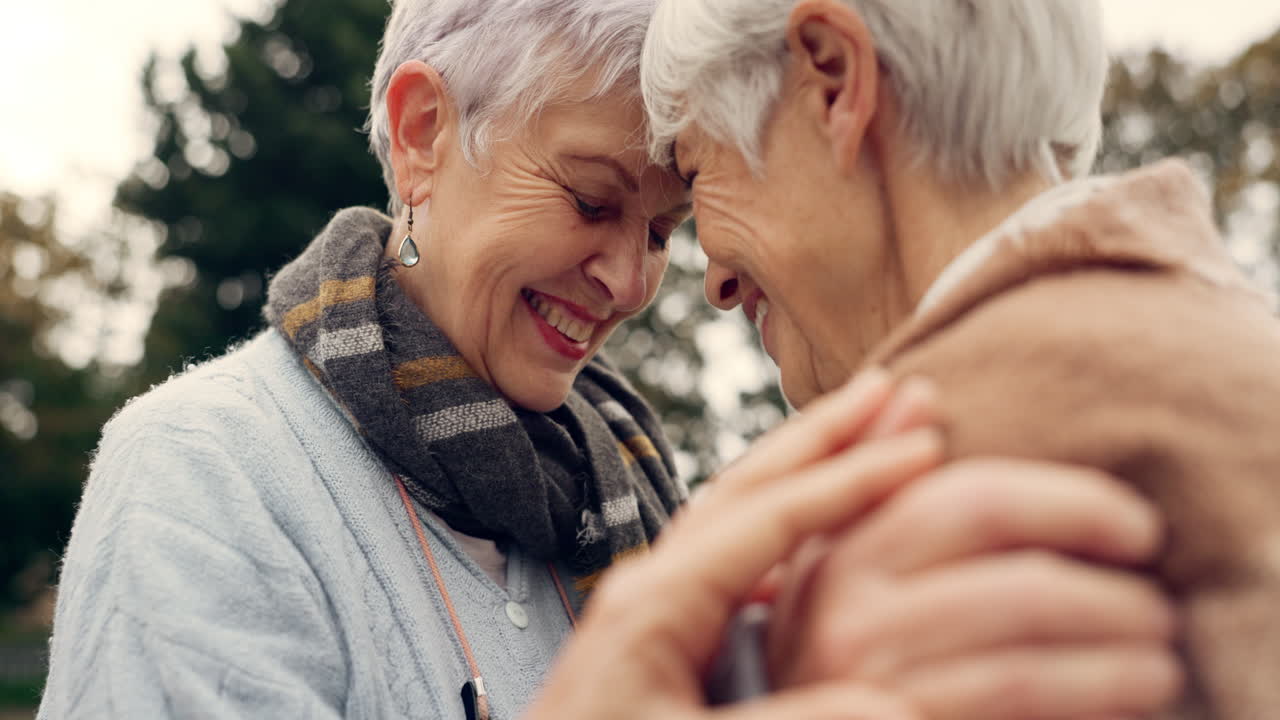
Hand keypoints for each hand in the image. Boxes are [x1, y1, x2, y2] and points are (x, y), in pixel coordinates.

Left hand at [524, 371, 941, 719]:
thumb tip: (894, 705)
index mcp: (654, 602)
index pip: (768, 516)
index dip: (850, 480)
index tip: (921, 446)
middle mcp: (649, 585)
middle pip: (747, 486)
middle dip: (824, 435)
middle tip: (893, 386)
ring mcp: (649, 606)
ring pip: (736, 512)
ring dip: (802, 468)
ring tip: (863, 433)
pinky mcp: (654, 637)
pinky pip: (731, 556)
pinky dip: (783, 525)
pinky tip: (814, 537)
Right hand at [767, 384, 1182, 718]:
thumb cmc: (834, 647)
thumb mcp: (835, 558)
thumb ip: (872, 471)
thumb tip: (917, 389)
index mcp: (837, 551)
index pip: (972, 500)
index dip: (1072, 504)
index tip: (1137, 525)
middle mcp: (844, 614)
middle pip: (1016, 584)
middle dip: (1112, 596)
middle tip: (1162, 603)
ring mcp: (870, 685)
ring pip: (1026, 660)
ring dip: (1116, 660)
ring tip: (1163, 663)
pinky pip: (1018, 707)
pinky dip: (1088, 702)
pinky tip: (1124, 704)